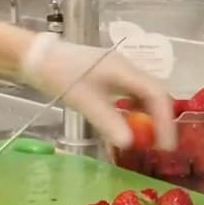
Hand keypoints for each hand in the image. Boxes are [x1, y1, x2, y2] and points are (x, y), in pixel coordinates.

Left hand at [20, 33, 175, 149]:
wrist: (37, 57)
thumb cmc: (60, 75)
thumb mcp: (84, 101)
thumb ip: (107, 122)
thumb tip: (130, 144)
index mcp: (125, 70)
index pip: (157, 95)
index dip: (165, 121)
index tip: (166, 146)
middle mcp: (127, 68)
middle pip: (155, 94)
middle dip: (161, 120)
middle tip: (161, 147)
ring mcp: (119, 71)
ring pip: (144, 95)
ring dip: (149, 117)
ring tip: (148, 140)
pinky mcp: (108, 76)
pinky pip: (131, 95)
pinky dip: (135, 112)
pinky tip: (128, 126)